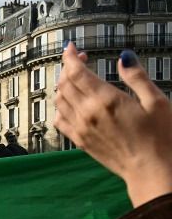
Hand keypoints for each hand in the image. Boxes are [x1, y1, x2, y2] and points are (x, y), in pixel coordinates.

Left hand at [54, 43, 171, 206]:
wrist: (151, 171)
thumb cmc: (160, 138)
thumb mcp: (156, 101)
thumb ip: (136, 77)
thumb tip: (124, 58)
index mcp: (105, 100)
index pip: (76, 73)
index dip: (69, 57)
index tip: (70, 47)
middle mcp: (87, 114)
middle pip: (64, 84)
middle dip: (68, 67)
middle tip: (79, 60)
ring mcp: (81, 129)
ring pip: (59, 101)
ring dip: (63, 85)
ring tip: (76, 79)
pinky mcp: (80, 141)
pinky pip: (59, 120)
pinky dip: (60, 107)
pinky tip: (71, 103)